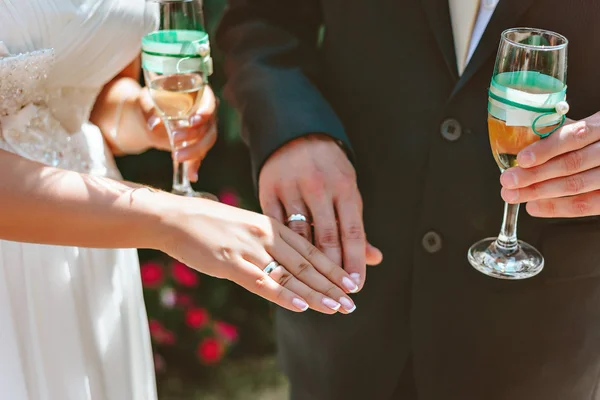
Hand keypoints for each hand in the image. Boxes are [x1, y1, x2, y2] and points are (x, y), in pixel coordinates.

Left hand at [142, 85, 217, 181]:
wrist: (150, 116)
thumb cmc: (150, 102)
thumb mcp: (145, 101)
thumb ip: (149, 110)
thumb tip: (154, 125)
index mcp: (198, 94)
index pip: (208, 101)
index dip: (204, 112)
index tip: (192, 121)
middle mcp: (205, 112)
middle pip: (209, 125)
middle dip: (194, 134)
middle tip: (174, 139)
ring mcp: (204, 129)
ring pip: (207, 141)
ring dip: (195, 151)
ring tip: (177, 157)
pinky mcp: (198, 144)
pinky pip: (200, 155)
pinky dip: (195, 166)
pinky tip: (192, 176)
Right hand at [157, 193, 360, 313]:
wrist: (175, 218)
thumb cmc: (210, 224)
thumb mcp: (246, 226)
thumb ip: (269, 241)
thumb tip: (289, 260)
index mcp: (272, 225)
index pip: (310, 250)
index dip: (332, 268)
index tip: (351, 282)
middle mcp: (266, 235)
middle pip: (306, 264)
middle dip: (331, 285)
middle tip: (351, 302)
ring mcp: (249, 248)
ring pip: (290, 275)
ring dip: (316, 294)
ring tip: (337, 307)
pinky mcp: (230, 261)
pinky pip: (262, 282)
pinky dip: (283, 295)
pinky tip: (302, 305)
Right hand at [258, 134, 382, 291]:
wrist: (295, 135)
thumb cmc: (327, 170)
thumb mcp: (345, 191)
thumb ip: (355, 226)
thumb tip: (374, 259)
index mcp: (344, 187)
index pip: (353, 231)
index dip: (355, 261)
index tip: (356, 287)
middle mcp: (319, 187)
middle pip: (328, 235)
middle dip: (334, 269)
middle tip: (337, 296)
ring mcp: (292, 188)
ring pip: (301, 234)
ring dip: (308, 265)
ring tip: (314, 290)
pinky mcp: (268, 191)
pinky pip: (276, 225)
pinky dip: (282, 248)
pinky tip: (286, 268)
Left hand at [500, 113, 599, 216]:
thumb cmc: (594, 139)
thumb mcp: (583, 127)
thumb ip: (559, 131)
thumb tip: (522, 137)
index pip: (575, 136)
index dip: (547, 149)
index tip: (522, 159)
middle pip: (572, 164)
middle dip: (535, 174)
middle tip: (508, 180)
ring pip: (577, 185)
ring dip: (540, 192)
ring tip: (514, 194)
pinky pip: (586, 205)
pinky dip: (557, 207)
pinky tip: (534, 207)